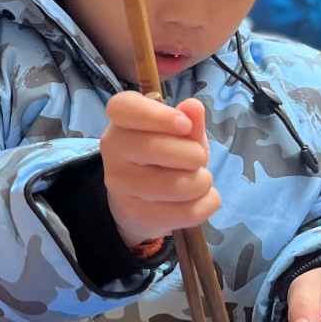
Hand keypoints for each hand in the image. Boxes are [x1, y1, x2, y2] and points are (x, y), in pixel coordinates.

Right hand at [101, 93, 219, 246]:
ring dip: (203, 183)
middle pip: (157, 148)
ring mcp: (121, 185)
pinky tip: (200, 199)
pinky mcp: (135, 214)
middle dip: (195, 154)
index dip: (157, 115)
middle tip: (197, 159)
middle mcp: (114, 151)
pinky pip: (187, 212)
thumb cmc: (161, 157)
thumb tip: (193, 107)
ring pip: (178, 185)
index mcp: (121, 122)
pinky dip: (206, 205)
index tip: (185, 125)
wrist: (138, 202)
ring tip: (198, 181)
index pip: (124, 108)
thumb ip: (188, 121)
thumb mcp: (177, 134)